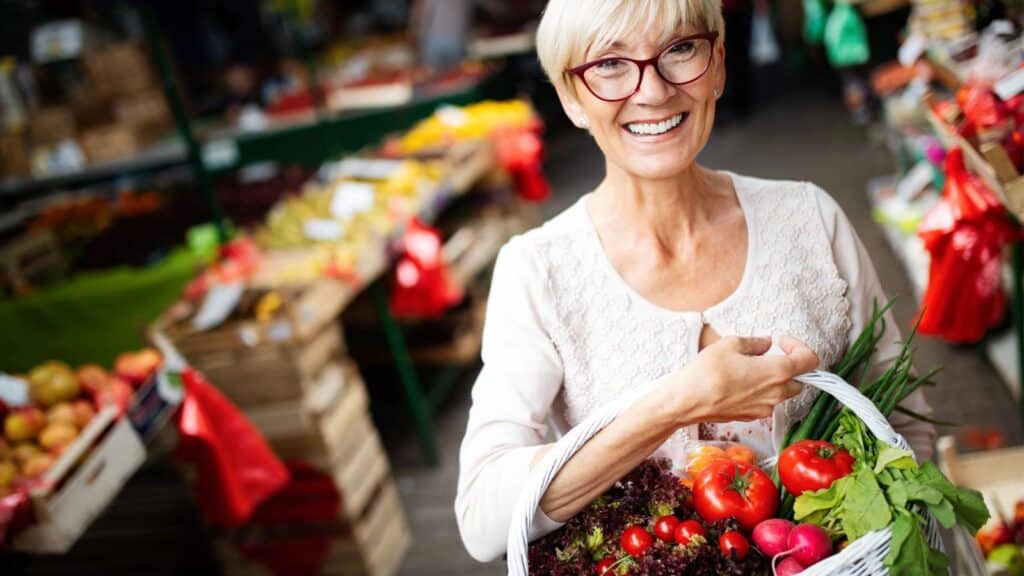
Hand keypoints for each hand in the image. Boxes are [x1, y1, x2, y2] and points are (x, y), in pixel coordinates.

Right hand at [668, 336, 818, 423]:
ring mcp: (765, 408)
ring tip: (751, 369)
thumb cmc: (707, 372)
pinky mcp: (752, 416)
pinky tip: (741, 383)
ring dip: (775, 380)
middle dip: (790, 367)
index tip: (783, 342)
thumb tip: (765, 343)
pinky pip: (766, 402)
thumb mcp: (730, 344)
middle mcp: (776, 393)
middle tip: (771, 355)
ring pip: (782, 393)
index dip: (800, 347)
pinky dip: (761, 392)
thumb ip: (755, 343)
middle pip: (800, 380)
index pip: (809, 360)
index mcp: (777, 372)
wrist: (686, 402)